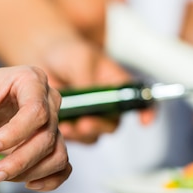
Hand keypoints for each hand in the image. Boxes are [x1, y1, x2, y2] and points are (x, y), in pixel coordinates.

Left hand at [0, 58, 70, 190]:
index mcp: (30, 79)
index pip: (35, 111)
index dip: (13, 136)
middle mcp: (47, 99)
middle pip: (46, 136)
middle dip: (18, 162)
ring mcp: (52, 121)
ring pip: (56, 154)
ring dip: (30, 172)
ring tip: (0, 176)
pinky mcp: (50, 141)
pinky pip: (62, 165)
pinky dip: (49, 179)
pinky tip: (27, 183)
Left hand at [40, 37, 155, 142]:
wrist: (45, 58)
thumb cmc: (70, 54)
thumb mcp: (81, 59)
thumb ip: (87, 78)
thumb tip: (90, 98)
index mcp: (117, 86)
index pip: (140, 100)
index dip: (147, 111)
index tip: (145, 121)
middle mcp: (107, 105)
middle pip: (112, 124)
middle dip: (100, 127)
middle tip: (84, 124)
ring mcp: (89, 117)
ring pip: (92, 135)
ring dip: (81, 134)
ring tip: (66, 126)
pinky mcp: (71, 125)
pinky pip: (73, 138)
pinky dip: (67, 135)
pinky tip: (57, 125)